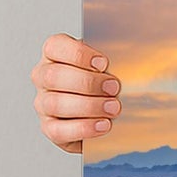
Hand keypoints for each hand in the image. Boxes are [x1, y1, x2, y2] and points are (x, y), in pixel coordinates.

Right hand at [31, 33, 122, 153]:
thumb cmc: (106, 81)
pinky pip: (58, 130)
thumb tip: (133, 59)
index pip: (55, 46)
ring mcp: (43, 103)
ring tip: (114, 108)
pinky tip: (104, 125)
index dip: (78, 54)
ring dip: (88, 106)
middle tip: (114, 87)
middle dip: (87, 82)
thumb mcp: (110, 64)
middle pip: (54, 76)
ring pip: (55, 104)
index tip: (103, 63)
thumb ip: (115, 57)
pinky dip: (83, 128)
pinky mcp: (49, 127)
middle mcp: (44, 77)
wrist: (105, 112)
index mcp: (55, 54)